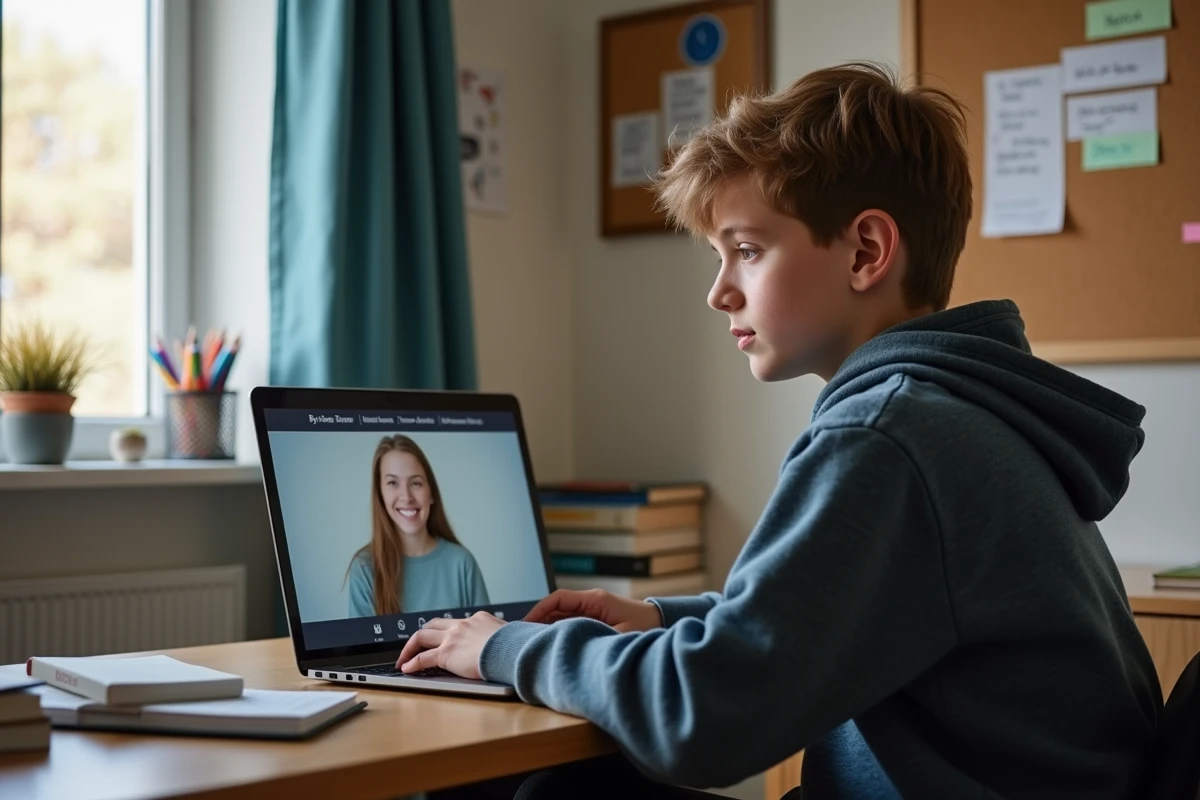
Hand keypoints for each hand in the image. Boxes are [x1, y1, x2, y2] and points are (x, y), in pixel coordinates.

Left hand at [395, 612, 504, 679]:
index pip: (455, 623)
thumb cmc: (515, 646)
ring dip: (410, 648)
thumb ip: (501, 638)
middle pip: (433, 625)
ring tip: (403, 659)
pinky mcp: (446, 654)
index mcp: (477, 618)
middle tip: (415, 645)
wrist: (511, 650)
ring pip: (421, 637)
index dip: (445, 631)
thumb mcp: (509, 635)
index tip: (442, 639)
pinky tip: (406, 669)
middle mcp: (461, 625)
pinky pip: (422, 659)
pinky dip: (412, 663)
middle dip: (422, 634)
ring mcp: (452, 638)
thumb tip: (509, 643)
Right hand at [523, 589, 661, 632]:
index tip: (524, 624)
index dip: (538, 610)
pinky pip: (570, 622)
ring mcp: (591, 609)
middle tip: (522, 637)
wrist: (661, 622)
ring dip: (546, 627)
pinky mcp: (594, 618)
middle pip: (555, 607)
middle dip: (537, 621)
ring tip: (532, 643)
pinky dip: (558, 631)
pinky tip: (551, 644)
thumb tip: (568, 643)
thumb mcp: (618, 634)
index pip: (558, 599)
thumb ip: (593, 636)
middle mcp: (590, 601)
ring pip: (560, 616)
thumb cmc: (644, 627)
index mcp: (594, 600)